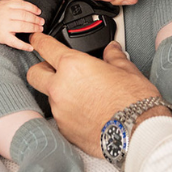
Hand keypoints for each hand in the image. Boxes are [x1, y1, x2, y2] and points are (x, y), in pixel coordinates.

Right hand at [0, 0, 43, 51]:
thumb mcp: (4, 5)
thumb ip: (17, 6)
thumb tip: (35, 11)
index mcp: (5, 5)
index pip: (22, 5)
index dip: (33, 8)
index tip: (39, 12)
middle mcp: (4, 14)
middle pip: (24, 16)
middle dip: (35, 19)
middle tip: (42, 22)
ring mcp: (3, 26)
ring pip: (22, 26)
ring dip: (34, 28)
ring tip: (39, 29)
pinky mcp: (2, 37)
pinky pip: (15, 42)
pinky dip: (24, 45)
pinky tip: (31, 47)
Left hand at [28, 34, 160, 156]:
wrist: (137, 132)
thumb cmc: (133, 101)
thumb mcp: (126, 70)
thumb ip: (114, 57)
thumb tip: (112, 50)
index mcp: (74, 66)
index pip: (46, 47)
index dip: (39, 40)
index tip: (37, 39)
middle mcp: (60, 88)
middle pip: (34, 74)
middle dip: (41, 68)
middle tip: (55, 68)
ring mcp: (60, 111)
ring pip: (49, 97)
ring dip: (59, 92)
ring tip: (83, 95)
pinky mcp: (64, 130)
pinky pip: (60, 116)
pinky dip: (69, 112)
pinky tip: (87, 112)